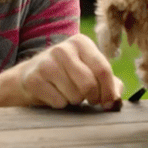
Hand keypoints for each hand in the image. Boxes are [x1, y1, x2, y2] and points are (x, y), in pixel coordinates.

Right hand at [0, 34, 123, 108]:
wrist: (31, 77)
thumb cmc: (67, 75)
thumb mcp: (89, 72)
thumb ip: (109, 83)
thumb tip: (116, 100)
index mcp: (81, 43)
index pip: (103, 70)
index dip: (109, 92)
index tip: (107, 103)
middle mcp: (63, 48)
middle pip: (89, 84)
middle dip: (91, 98)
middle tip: (87, 99)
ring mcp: (46, 62)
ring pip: (74, 95)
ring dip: (74, 101)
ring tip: (67, 92)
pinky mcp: (34, 78)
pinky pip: (58, 102)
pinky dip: (60, 104)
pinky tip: (53, 95)